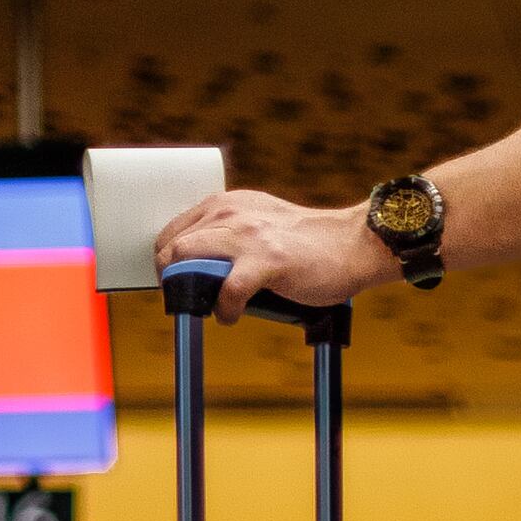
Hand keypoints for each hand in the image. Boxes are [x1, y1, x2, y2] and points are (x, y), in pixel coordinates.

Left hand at [155, 189, 396, 314]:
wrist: (354, 244)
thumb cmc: (312, 244)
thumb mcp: (262, 225)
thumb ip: (234, 237)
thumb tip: (208, 271)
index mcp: (227, 204)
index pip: (175, 230)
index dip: (167, 260)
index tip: (175, 282)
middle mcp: (231, 214)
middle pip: (173, 245)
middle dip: (169, 277)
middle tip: (183, 299)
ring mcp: (247, 236)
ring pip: (187, 259)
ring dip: (187, 289)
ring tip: (203, 306)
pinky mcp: (266, 261)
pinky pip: (227, 291)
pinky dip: (224, 310)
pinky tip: (231, 317)